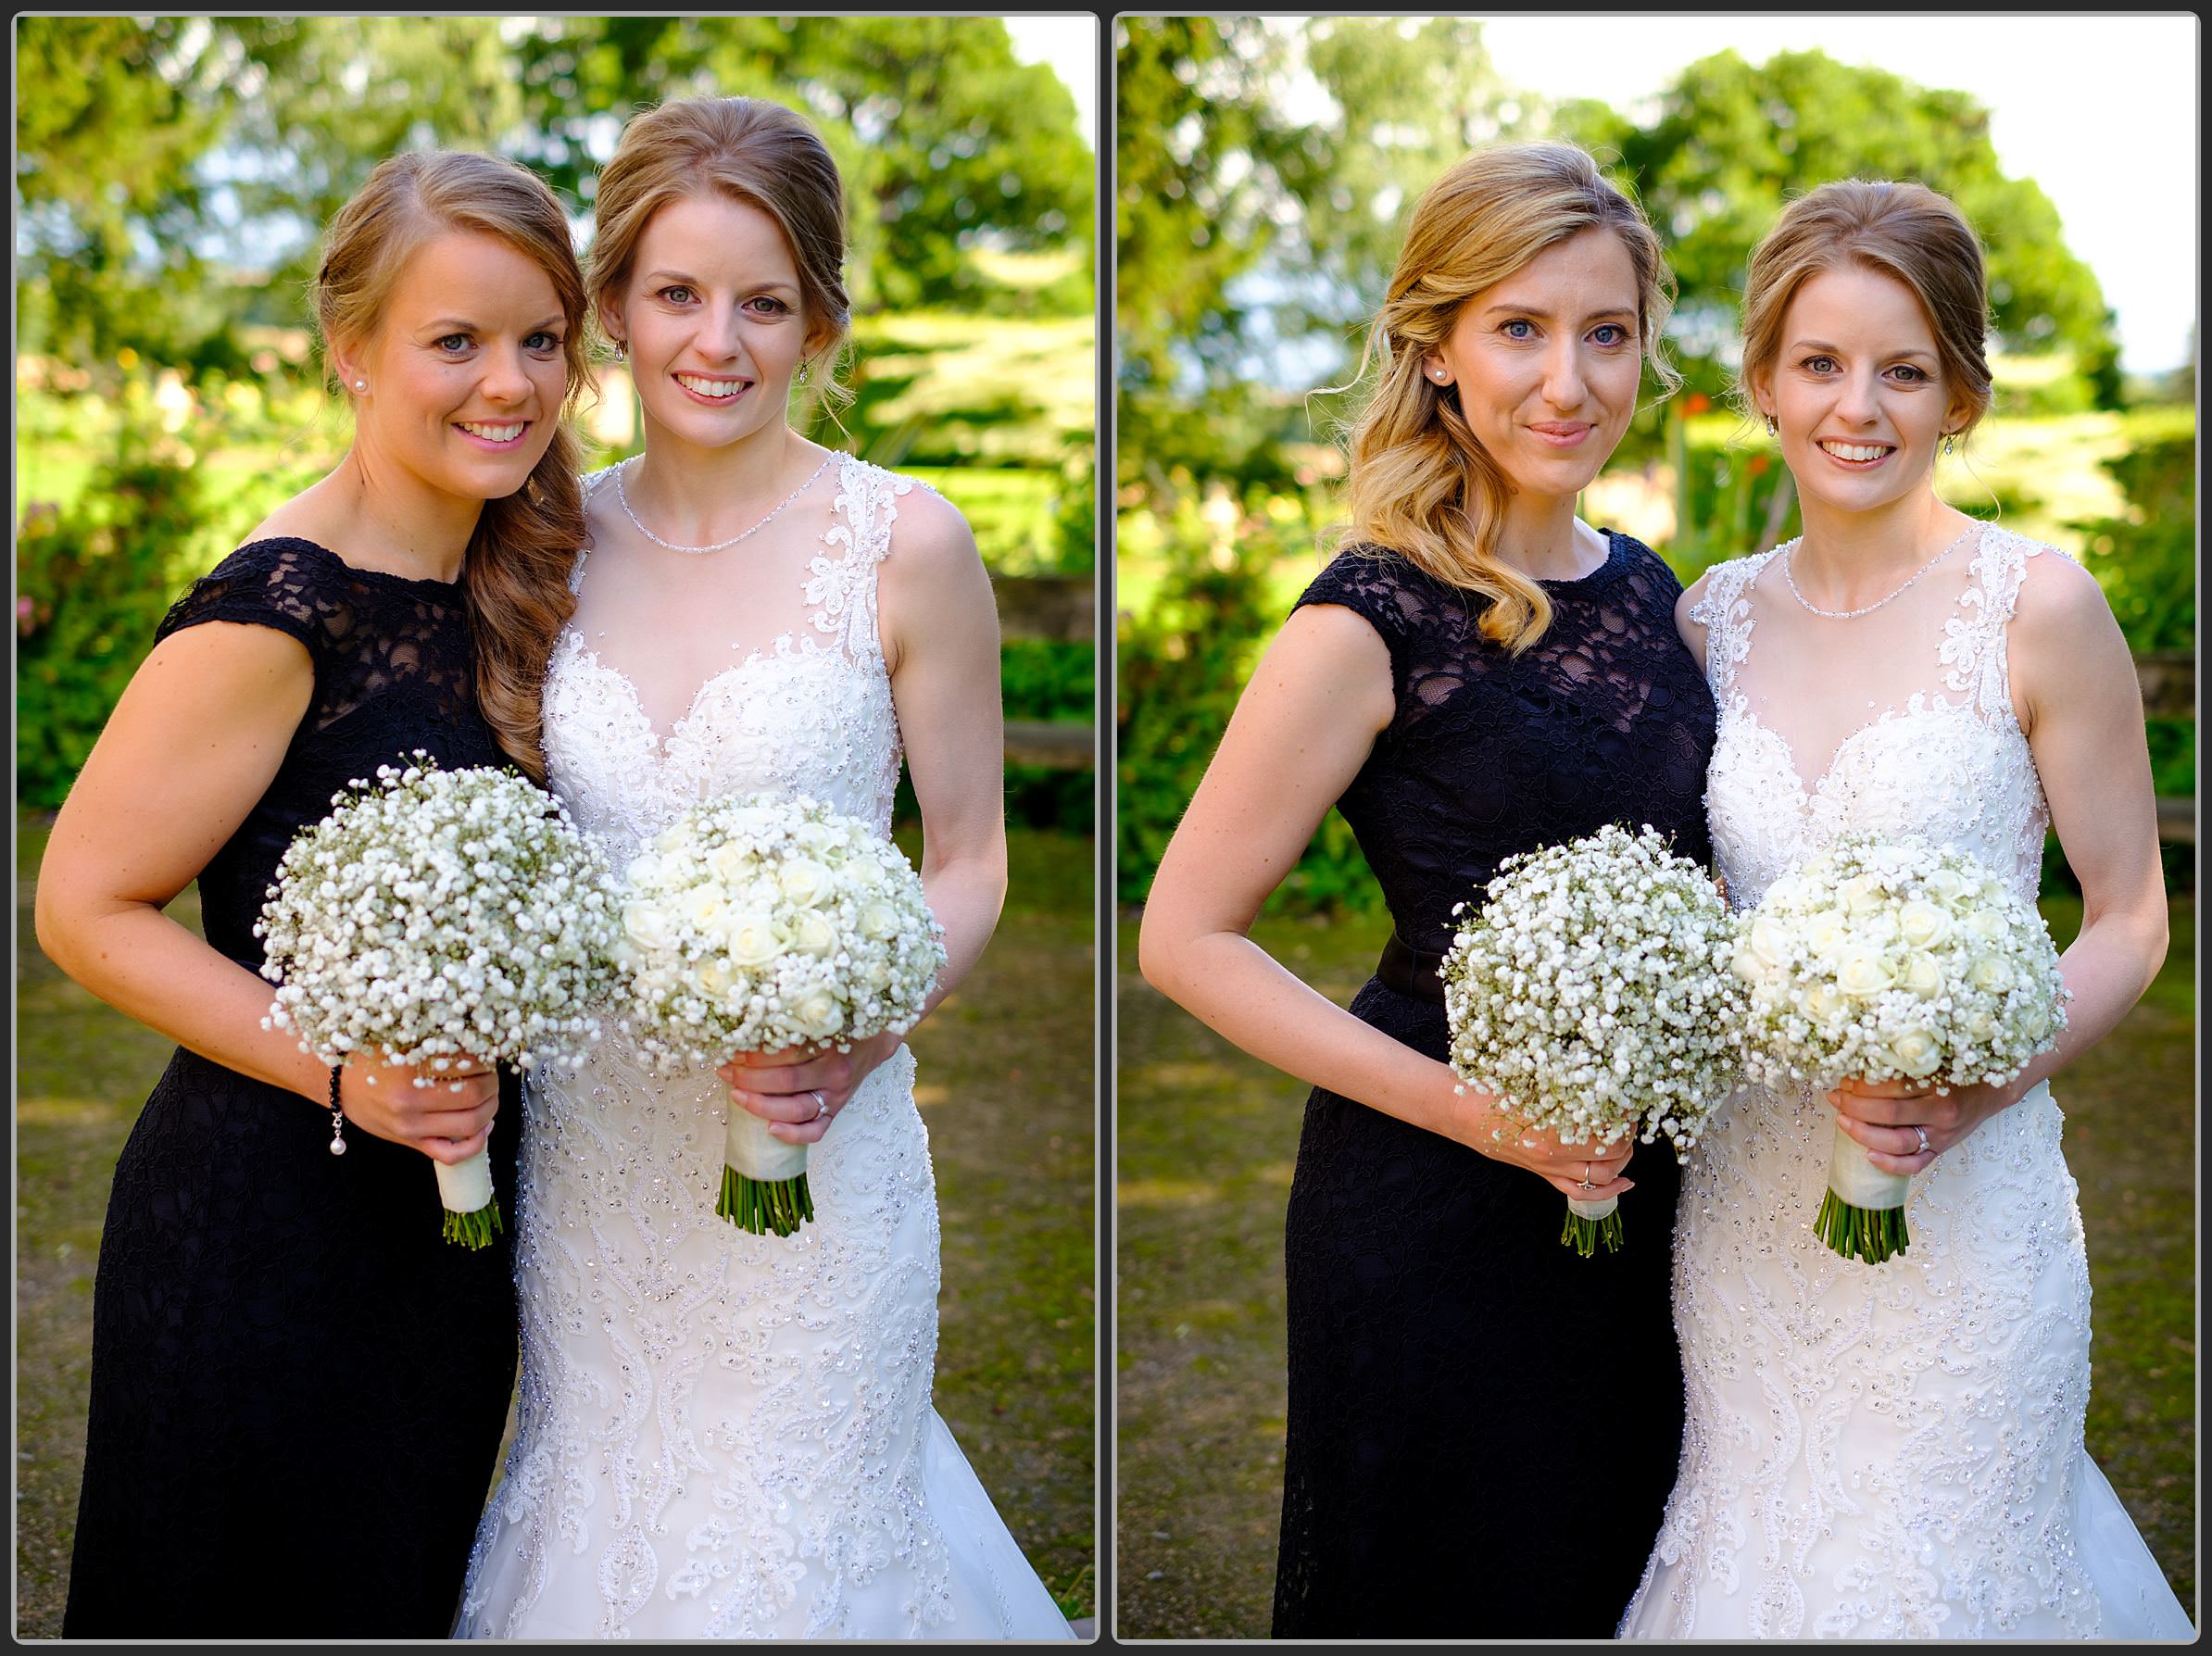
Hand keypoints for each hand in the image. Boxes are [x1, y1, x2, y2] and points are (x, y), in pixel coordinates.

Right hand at [337, 1051, 498, 1164]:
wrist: (337, 1083)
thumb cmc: (370, 1058)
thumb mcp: (400, 1040)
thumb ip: (434, 1040)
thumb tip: (478, 1037)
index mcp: (410, 1069)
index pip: (468, 1063)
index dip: (486, 1057)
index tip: (488, 1051)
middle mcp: (410, 1101)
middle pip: (474, 1094)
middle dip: (492, 1082)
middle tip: (491, 1072)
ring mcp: (411, 1126)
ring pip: (471, 1124)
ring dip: (490, 1107)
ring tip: (489, 1094)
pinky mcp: (411, 1143)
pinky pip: (451, 1155)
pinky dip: (476, 1143)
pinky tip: (484, 1126)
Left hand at [718, 1031, 904, 1146]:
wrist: (875, 1040)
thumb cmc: (841, 1024)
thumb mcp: (820, 1013)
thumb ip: (792, 1016)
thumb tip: (749, 1016)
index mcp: (831, 1042)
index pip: (786, 1052)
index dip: (754, 1054)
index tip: (732, 1049)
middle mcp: (835, 1072)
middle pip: (786, 1081)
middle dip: (749, 1078)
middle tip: (725, 1071)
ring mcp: (837, 1095)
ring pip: (797, 1109)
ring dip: (761, 1105)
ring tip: (736, 1095)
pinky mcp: (837, 1110)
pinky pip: (816, 1131)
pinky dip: (793, 1134)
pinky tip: (770, 1129)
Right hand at [1451, 1084, 1635, 1202]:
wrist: (1460, 1112)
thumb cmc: (1491, 1090)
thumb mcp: (1531, 1079)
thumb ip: (1565, 1083)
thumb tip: (1602, 1078)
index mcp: (1553, 1131)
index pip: (1609, 1134)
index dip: (1626, 1118)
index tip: (1629, 1101)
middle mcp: (1554, 1156)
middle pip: (1611, 1158)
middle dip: (1627, 1138)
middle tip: (1628, 1117)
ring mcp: (1548, 1168)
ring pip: (1600, 1179)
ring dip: (1621, 1162)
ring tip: (1625, 1142)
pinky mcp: (1542, 1174)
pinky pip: (1579, 1192)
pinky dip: (1606, 1191)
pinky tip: (1623, 1181)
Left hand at [1828, 1076, 2015, 1175]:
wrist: (1994, 1089)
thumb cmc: (1959, 1070)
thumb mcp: (1936, 1059)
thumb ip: (1905, 1062)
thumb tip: (1861, 1060)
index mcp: (1939, 1085)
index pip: (1892, 1087)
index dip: (1862, 1085)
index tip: (1844, 1078)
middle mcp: (1941, 1113)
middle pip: (1890, 1114)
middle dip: (1855, 1106)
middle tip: (1836, 1097)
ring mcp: (1942, 1135)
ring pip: (1898, 1142)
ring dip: (1864, 1133)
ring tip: (1842, 1120)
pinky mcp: (1942, 1150)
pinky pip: (1916, 1165)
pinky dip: (1891, 1165)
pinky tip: (1868, 1156)